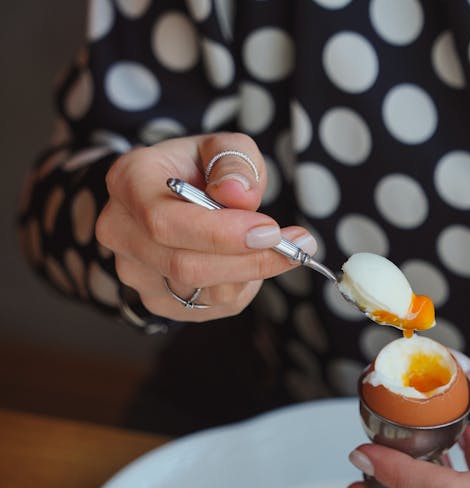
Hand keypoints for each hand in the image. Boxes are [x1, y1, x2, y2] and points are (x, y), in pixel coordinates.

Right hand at [95, 132, 316, 319]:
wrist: (174, 198)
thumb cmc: (200, 169)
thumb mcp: (221, 147)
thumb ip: (234, 161)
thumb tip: (239, 195)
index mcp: (128, 183)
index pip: (164, 222)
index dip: (221, 233)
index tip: (271, 230)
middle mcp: (121, 232)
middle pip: (185, 265)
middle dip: (249, 260)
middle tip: (297, 247)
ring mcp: (136, 273)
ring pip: (203, 292)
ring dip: (251, 274)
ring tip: (276, 248)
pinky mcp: (159, 302)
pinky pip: (211, 306)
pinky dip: (242, 287)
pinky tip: (247, 263)